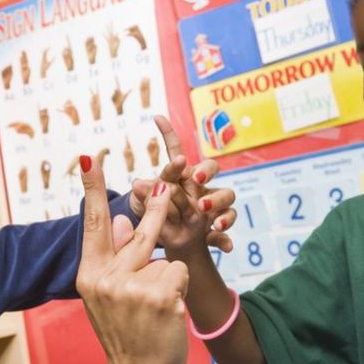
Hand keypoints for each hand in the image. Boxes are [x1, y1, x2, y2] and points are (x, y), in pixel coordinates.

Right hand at [77, 155, 188, 363]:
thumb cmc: (127, 334)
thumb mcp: (110, 296)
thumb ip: (115, 259)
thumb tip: (124, 218)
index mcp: (90, 275)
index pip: (94, 224)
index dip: (94, 190)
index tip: (90, 158)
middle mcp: (106, 278)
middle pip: (140, 230)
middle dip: (157, 205)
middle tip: (166, 181)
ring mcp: (133, 287)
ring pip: (164, 254)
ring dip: (168, 272)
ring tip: (158, 302)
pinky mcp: (160, 294)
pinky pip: (178, 272)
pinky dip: (179, 289)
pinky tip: (168, 314)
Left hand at [130, 115, 236, 254]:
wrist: (174, 244)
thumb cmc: (160, 219)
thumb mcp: (147, 208)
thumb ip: (145, 196)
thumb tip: (137, 184)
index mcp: (179, 176)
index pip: (176, 152)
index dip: (168, 134)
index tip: (156, 118)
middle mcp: (199, 187)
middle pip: (211, 167)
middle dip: (206, 169)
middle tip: (195, 177)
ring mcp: (212, 206)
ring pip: (227, 195)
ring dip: (217, 200)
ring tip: (203, 208)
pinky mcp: (217, 228)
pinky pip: (226, 231)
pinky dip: (225, 238)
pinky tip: (223, 245)